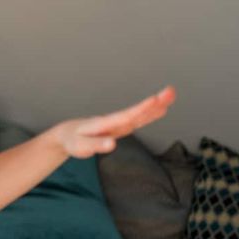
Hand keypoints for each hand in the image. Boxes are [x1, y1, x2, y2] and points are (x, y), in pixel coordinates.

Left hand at [50, 86, 176, 157]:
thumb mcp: (81, 146)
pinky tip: (161, 109)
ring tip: (170, 95)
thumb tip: (112, 144)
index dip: (140, 109)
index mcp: (104, 124)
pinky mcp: (120, 126)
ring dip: (155, 105)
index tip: (154, 100)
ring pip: (139, 113)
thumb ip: (96, 145)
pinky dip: (150, 113)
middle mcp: (113, 121)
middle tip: (170, 92)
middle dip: (153, 103)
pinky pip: (137, 118)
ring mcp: (118, 123)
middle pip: (135, 112)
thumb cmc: (73, 140)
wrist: (68, 134)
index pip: (125, 116)